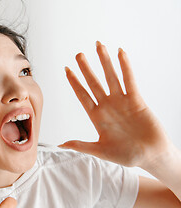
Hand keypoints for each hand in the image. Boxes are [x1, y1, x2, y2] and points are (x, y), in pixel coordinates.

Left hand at [59, 41, 171, 168]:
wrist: (150, 157)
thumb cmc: (127, 155)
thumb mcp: (100, 150)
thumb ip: (81, 145)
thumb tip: (61, 144)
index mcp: (97, 117)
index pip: (82, 95)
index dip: (74, 82)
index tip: (66, 69)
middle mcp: (108, 106)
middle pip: (93, 83)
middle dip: (86, 68)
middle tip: (78, 54)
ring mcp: (121, 102)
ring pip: (110, 77)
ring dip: (104, 62)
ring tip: (98, 46)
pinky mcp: (136, 100)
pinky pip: (129, 80)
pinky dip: (125, 67)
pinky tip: (120, 53)